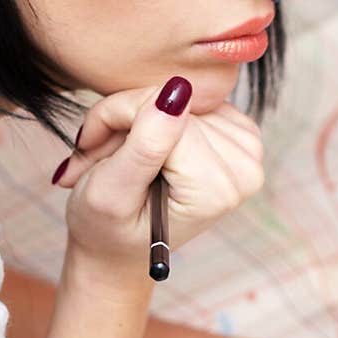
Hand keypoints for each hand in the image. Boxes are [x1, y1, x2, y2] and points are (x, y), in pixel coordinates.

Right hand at [52, 82, 264, 269]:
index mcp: (216, 191)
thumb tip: (179, 90)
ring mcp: (247, 152)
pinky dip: (162, 113)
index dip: (118, 117)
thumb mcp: (110, 191)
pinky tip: (149, 144)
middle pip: (179, 103)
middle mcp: (245, 170)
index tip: (89, 146)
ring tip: (122, 155)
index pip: (168, 114)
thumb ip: (144, 145)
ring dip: (141, 116)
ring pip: (184, 97)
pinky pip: (194, 100)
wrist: (119, 247)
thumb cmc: (106, 227)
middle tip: (102, 155)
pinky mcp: (239, 136)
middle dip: (128, 118)